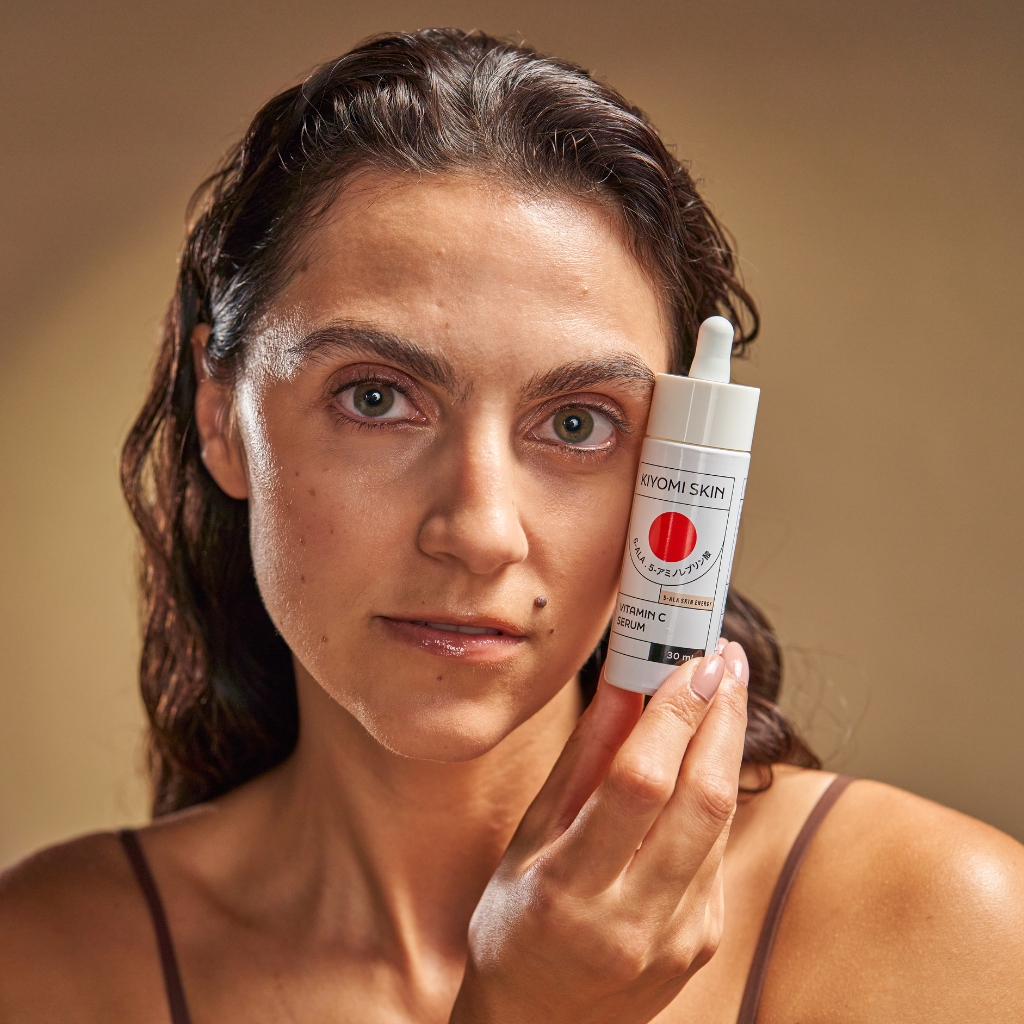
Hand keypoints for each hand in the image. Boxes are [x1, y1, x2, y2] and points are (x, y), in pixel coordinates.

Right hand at [450, 643, 748, 1023]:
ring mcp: (678, 938)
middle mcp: (632, 920)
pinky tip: (701, 761)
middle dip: (722, 717)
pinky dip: (712, 793)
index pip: (639, 784)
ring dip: (727, 746)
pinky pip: (717, 850)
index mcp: (568, 890)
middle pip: (703, 800)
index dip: (674, 715)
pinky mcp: (704, 941)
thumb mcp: (528, 839)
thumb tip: (624, 684)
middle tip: (722, 660)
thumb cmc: (516, 924)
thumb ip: (582, 760)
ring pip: (721, 821)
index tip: (693, 661)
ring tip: (719, 692)